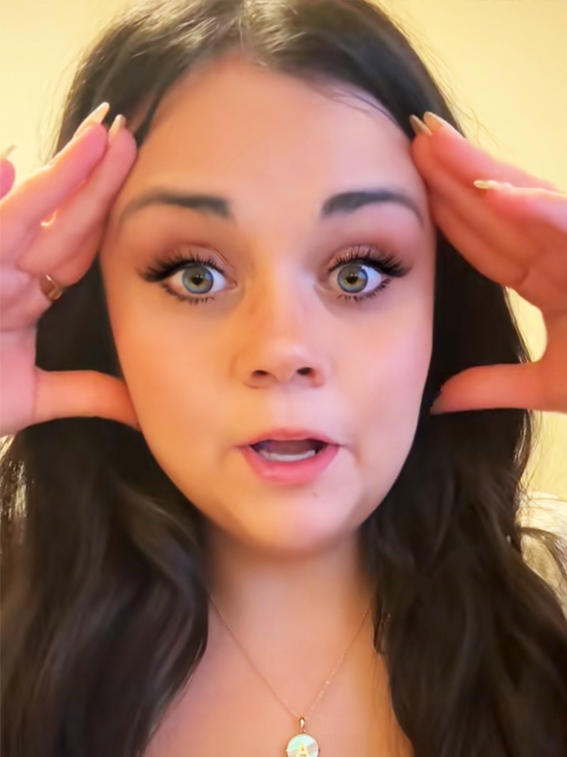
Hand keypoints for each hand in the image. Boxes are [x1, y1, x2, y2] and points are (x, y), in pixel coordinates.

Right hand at [0, 104, 137, 435]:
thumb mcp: (32, 399)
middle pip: (55, 218)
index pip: (75, 246)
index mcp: (24, 294)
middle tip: (127, 132)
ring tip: (92, 139)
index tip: (140, 173)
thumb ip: (87, 393)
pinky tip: (7, 163)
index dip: (105, 210)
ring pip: (19, 214)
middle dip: (92, 178)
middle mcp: (1, 273)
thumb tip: (145, 407)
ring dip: (56, 178)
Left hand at [408, 112, 566, 416]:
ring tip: (436, 145)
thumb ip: (492, 386)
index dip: (449, 217)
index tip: (407, 188)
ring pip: (528, 202)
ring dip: (481, 173)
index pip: (490, 245)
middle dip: (456, 175)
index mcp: (554, 286)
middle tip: (412, 139)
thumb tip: (439, 399)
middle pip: (503, 212)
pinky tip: (490, 190)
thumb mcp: (546, 388)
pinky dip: (533, 206)